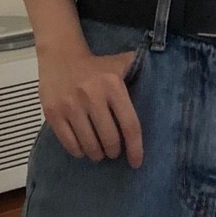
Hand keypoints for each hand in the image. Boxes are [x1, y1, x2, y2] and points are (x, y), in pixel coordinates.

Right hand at [37, 45, 144, 167]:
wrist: (60, 54)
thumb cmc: (95, 65)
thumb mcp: (120, 63)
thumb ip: (139, 72)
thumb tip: (162, 86)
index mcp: (112, 85)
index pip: (129, 125)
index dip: (135, 148)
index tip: (136, 162)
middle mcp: (92, 95)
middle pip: (109, 139)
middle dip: (114, 151)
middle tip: (113, 151)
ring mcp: (70, 105)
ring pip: (89, 145)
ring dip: (97, 154)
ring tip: (98, 151)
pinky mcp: (53, 113)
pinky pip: (70, 144)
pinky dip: (79, 151)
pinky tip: (82, 147)